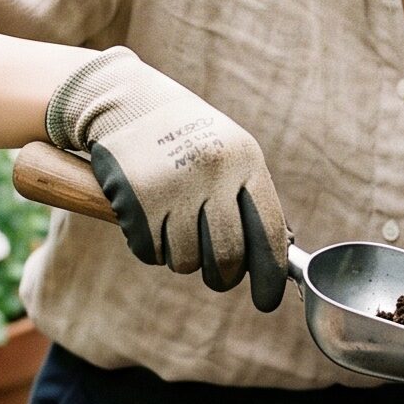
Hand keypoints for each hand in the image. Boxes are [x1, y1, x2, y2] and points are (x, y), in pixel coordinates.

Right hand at [46, 46, 288, 311]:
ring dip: (183, 257)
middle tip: (218, 277)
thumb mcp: (228, 152)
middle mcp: (214, 174)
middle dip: (224, 277)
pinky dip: (151, 247)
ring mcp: (175, 187)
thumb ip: (249, 197)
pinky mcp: (137, 201)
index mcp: (245, 161)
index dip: (271, 275)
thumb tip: (278, 257)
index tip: (267, 301)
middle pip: (228, 257)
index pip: (269, 232)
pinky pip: (151, 252)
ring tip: (176, 226)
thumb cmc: (186, 136)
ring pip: (187, 260)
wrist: (126, 102)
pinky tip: (149, 218)